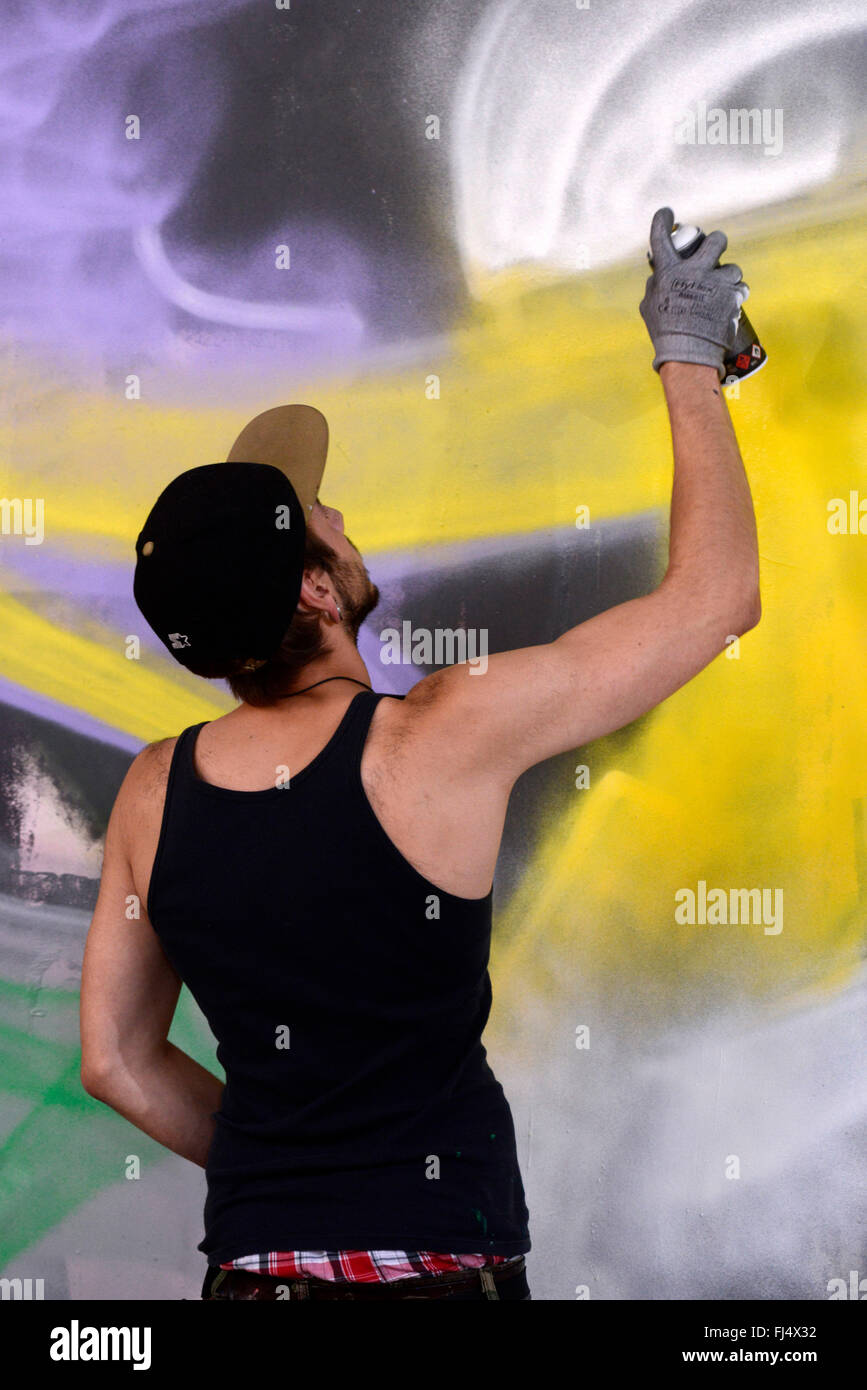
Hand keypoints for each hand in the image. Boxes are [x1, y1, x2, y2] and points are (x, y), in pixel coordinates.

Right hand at [640, 207, 748, 378]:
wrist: (689, 354)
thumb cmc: (665, 332)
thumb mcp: (649, 307)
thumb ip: (655, 286)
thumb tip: (659, 276)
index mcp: (669, 271)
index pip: (661, 236)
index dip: (663, 220)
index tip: (667, 214)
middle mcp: (695, 271)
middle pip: (716, 241)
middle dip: (717, 243)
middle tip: (715, 252)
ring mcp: (717, 282)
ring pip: (732, 268)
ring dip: (728, 279)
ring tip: (721, 293)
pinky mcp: (733, 296)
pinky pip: (741, 289)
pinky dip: (735, 296)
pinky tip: (729, 305)